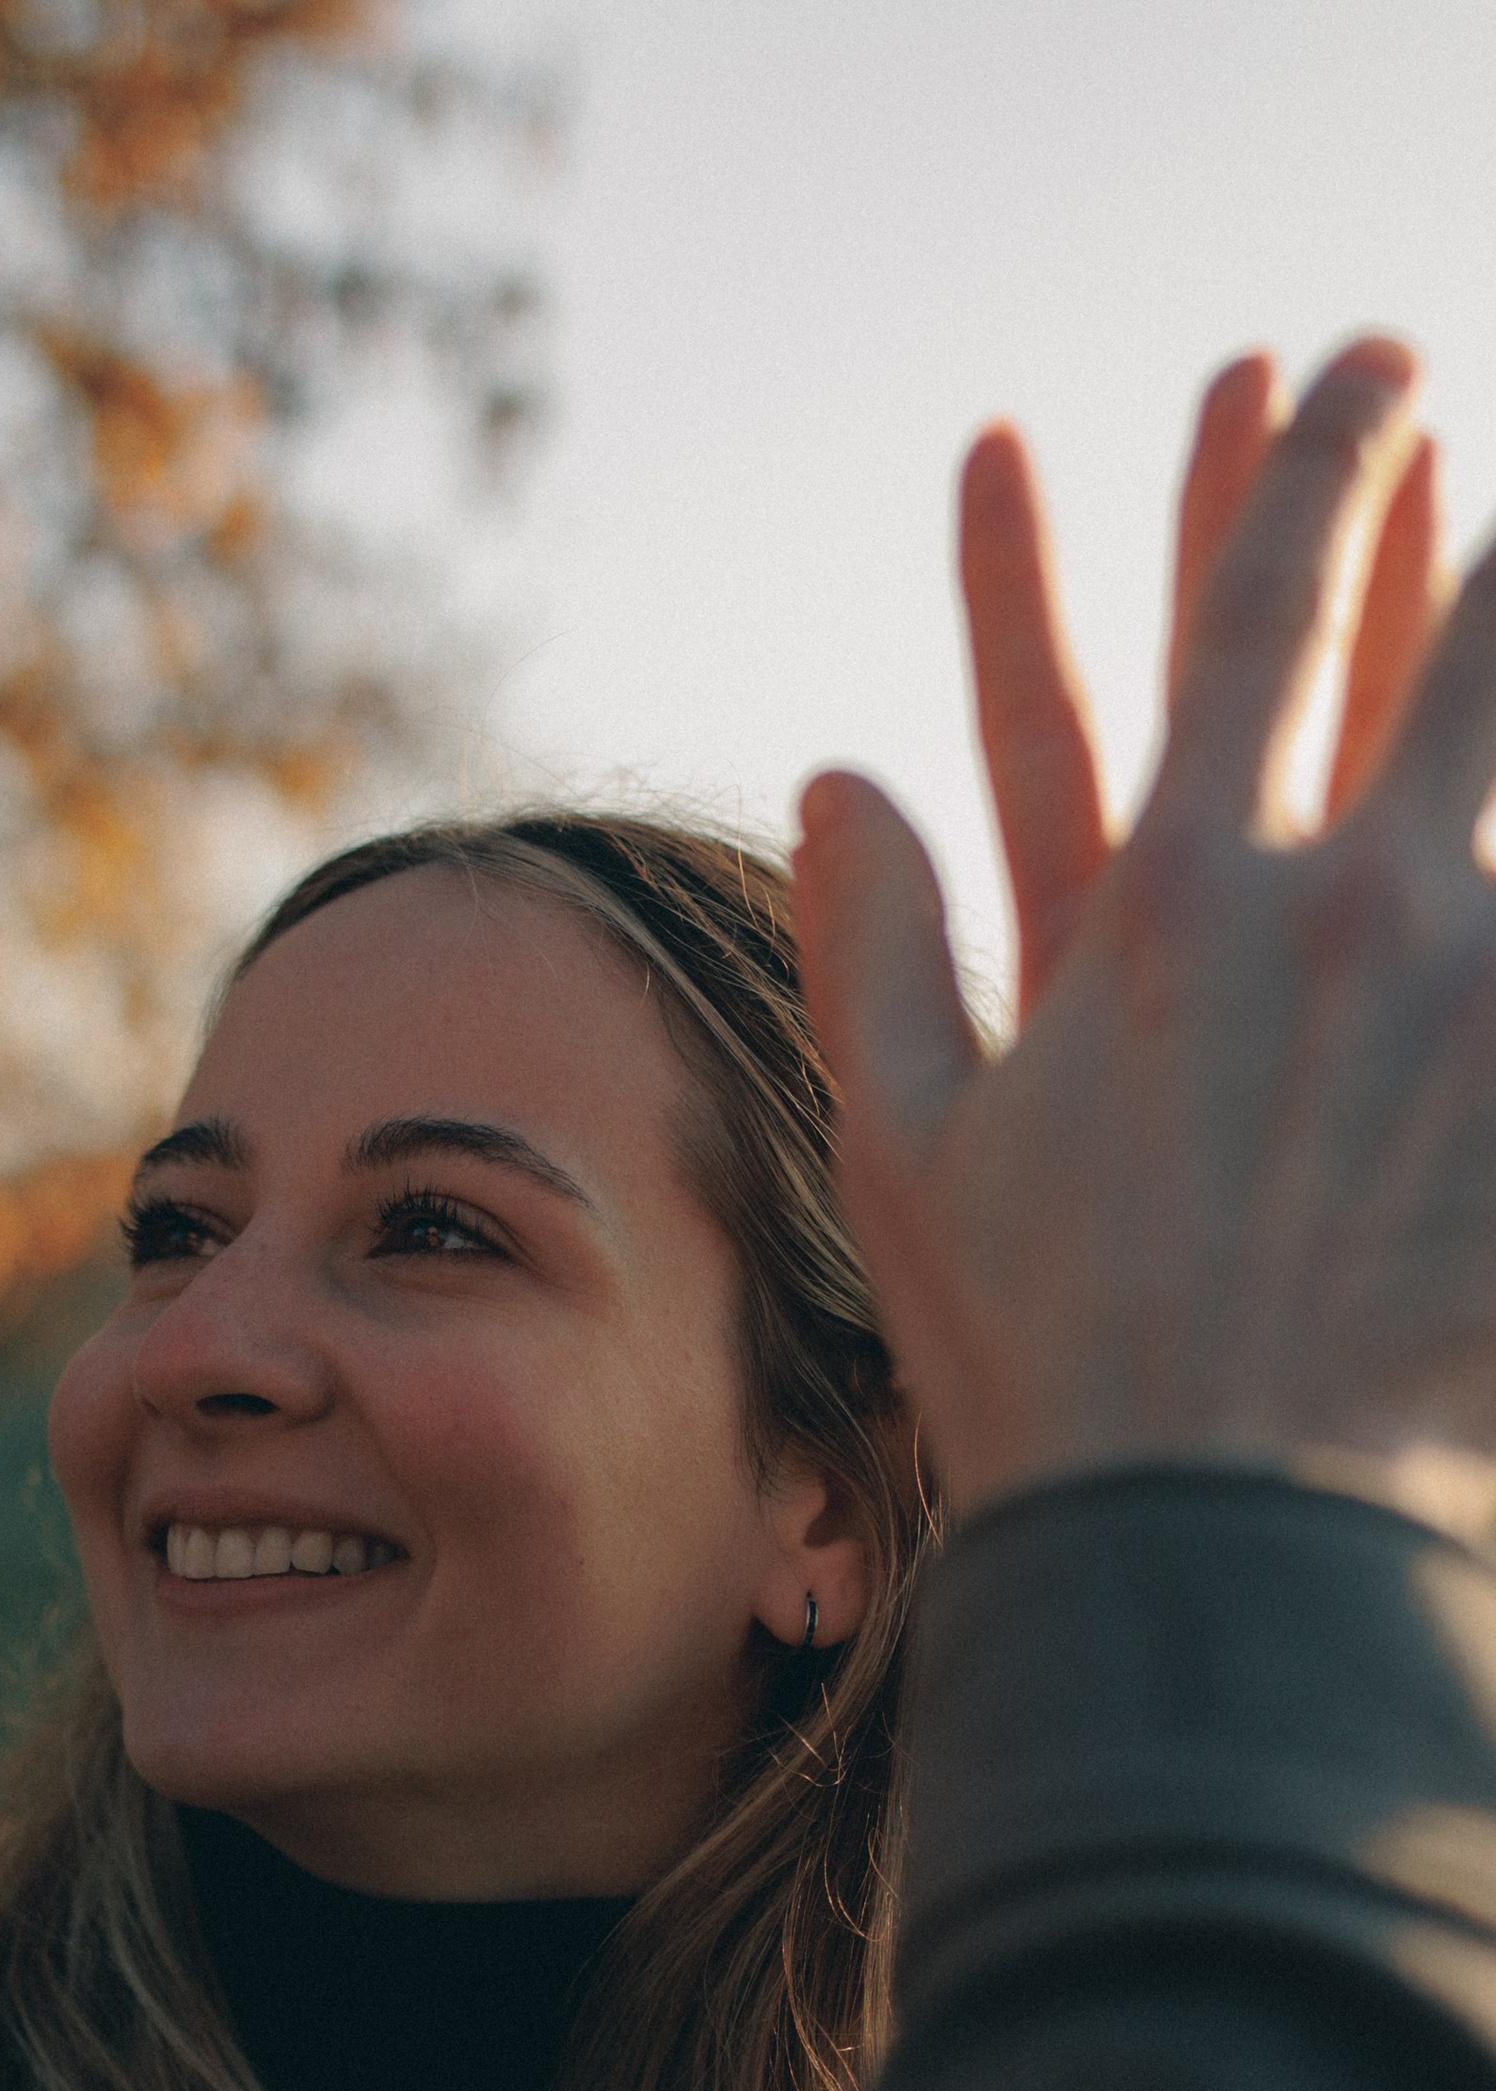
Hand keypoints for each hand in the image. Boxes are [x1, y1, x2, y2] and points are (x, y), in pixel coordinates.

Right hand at [794, 338, 1495, 1533]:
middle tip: (1478, 417)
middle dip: (1471, 515)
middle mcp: (1353, 913)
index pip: (1257, 609)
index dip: (1304, 461)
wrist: (1216, 1542)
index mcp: (1178, 905)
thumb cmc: (1042, 1363)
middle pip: (1462, 638)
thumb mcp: (904, 1156)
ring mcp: (1480, 998)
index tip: (1341, 368)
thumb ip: (870, 948)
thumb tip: (839, 775)